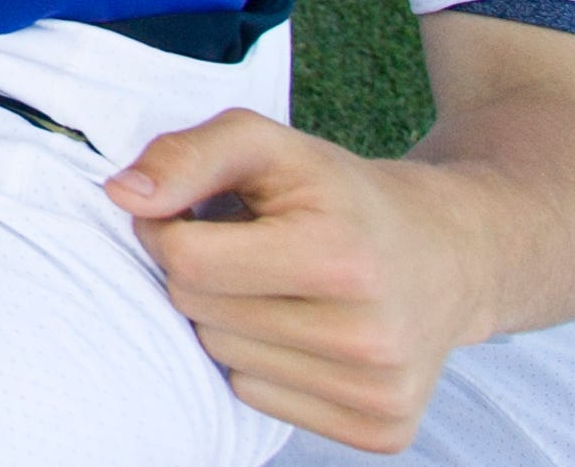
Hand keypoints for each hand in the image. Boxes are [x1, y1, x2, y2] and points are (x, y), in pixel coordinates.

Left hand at [108, 109, 495, 450]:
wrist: (452, 253)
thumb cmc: (341, 194)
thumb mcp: (269, 145)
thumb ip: (187, 154)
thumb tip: (122, 196)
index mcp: (340, 255)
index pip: (186, 260)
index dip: (170, 228)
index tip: (200, 213)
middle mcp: (367, 334)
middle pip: (198, 311)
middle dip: (203, 272)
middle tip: (252, 248)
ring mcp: (377, 390)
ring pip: (221, 358)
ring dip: (230, 317)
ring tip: (282, 285)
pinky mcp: (382, 428)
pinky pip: (256, 398)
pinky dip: (262, 363)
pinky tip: (306, 329)